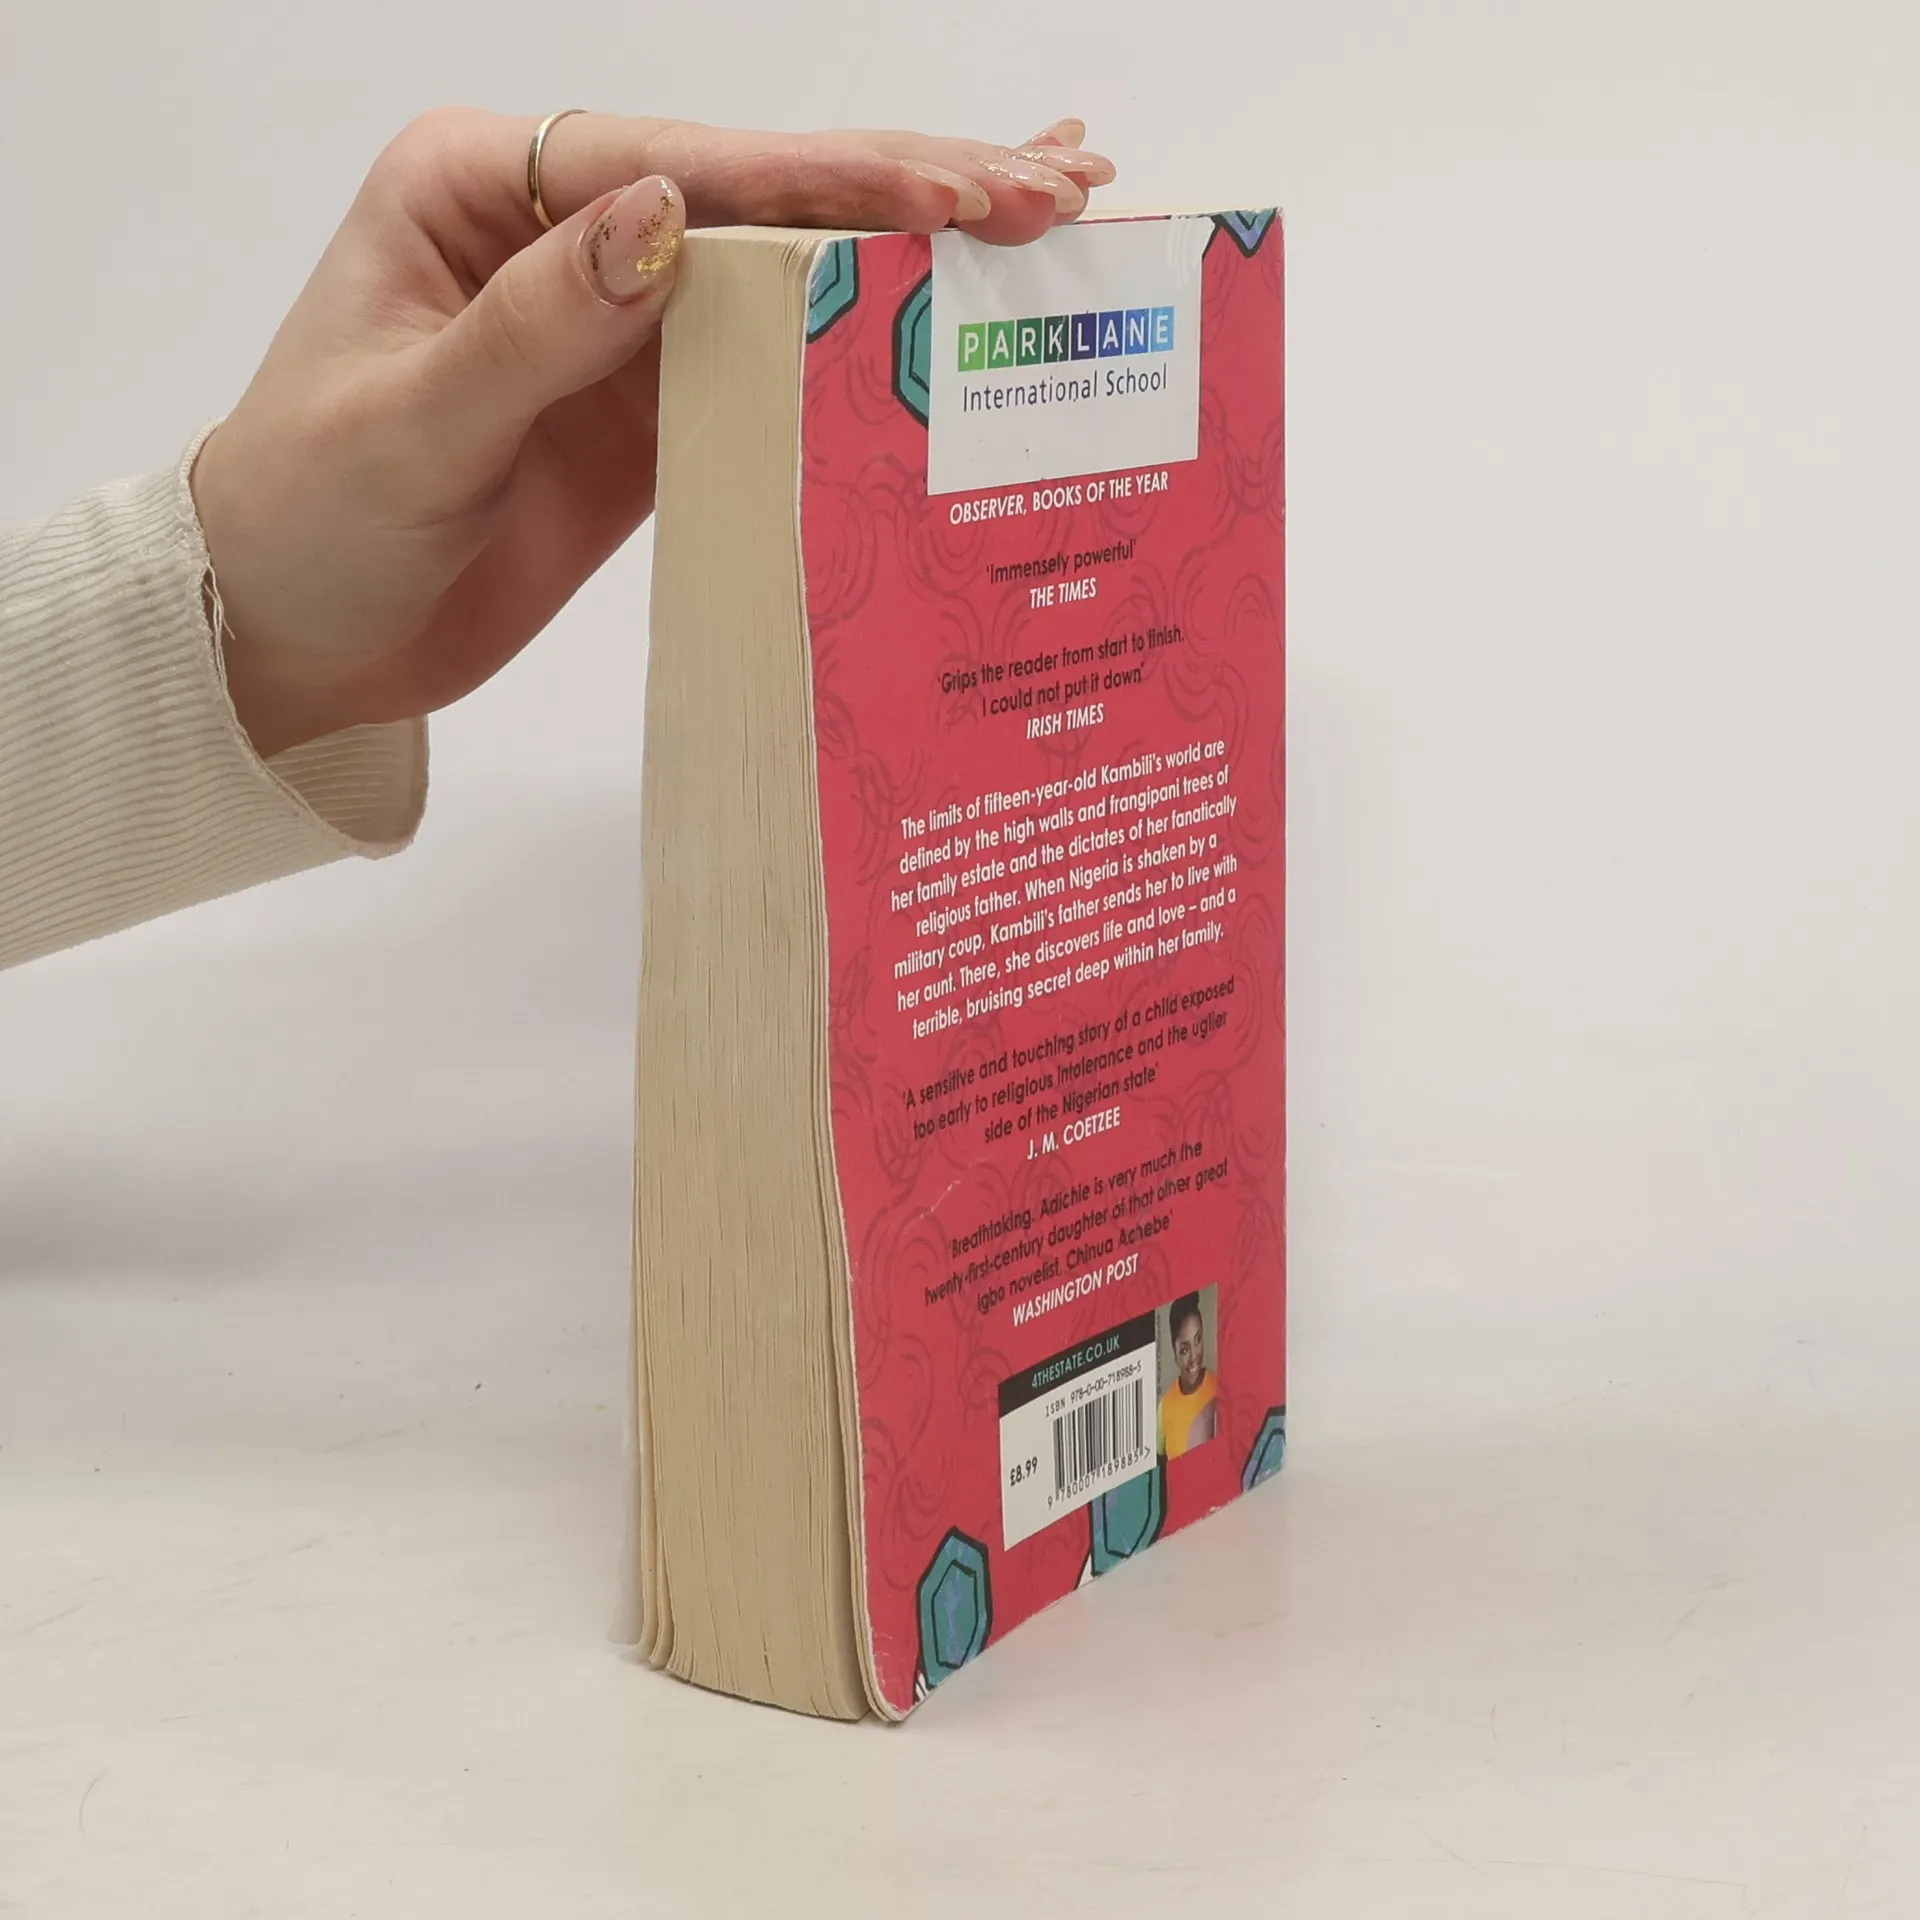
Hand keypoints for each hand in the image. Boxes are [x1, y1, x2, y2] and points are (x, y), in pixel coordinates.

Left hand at [190, 110, 1115, 758]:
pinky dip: (872, 335)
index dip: (823, 180)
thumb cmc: (313, 516)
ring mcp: (622, 322)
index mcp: (487, 187)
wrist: (296, 634)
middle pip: (762, 192)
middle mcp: (565, 231)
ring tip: (1059, 207)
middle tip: (1063, 183)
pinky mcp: (654, 409)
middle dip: (913, 185)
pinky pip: (777, 360)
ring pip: (791, 265)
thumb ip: (537, 324)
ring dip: (921, 244)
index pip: (679, 166)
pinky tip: (957, 311)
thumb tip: (662, 218)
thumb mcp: (410, 423)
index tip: (951, 196)